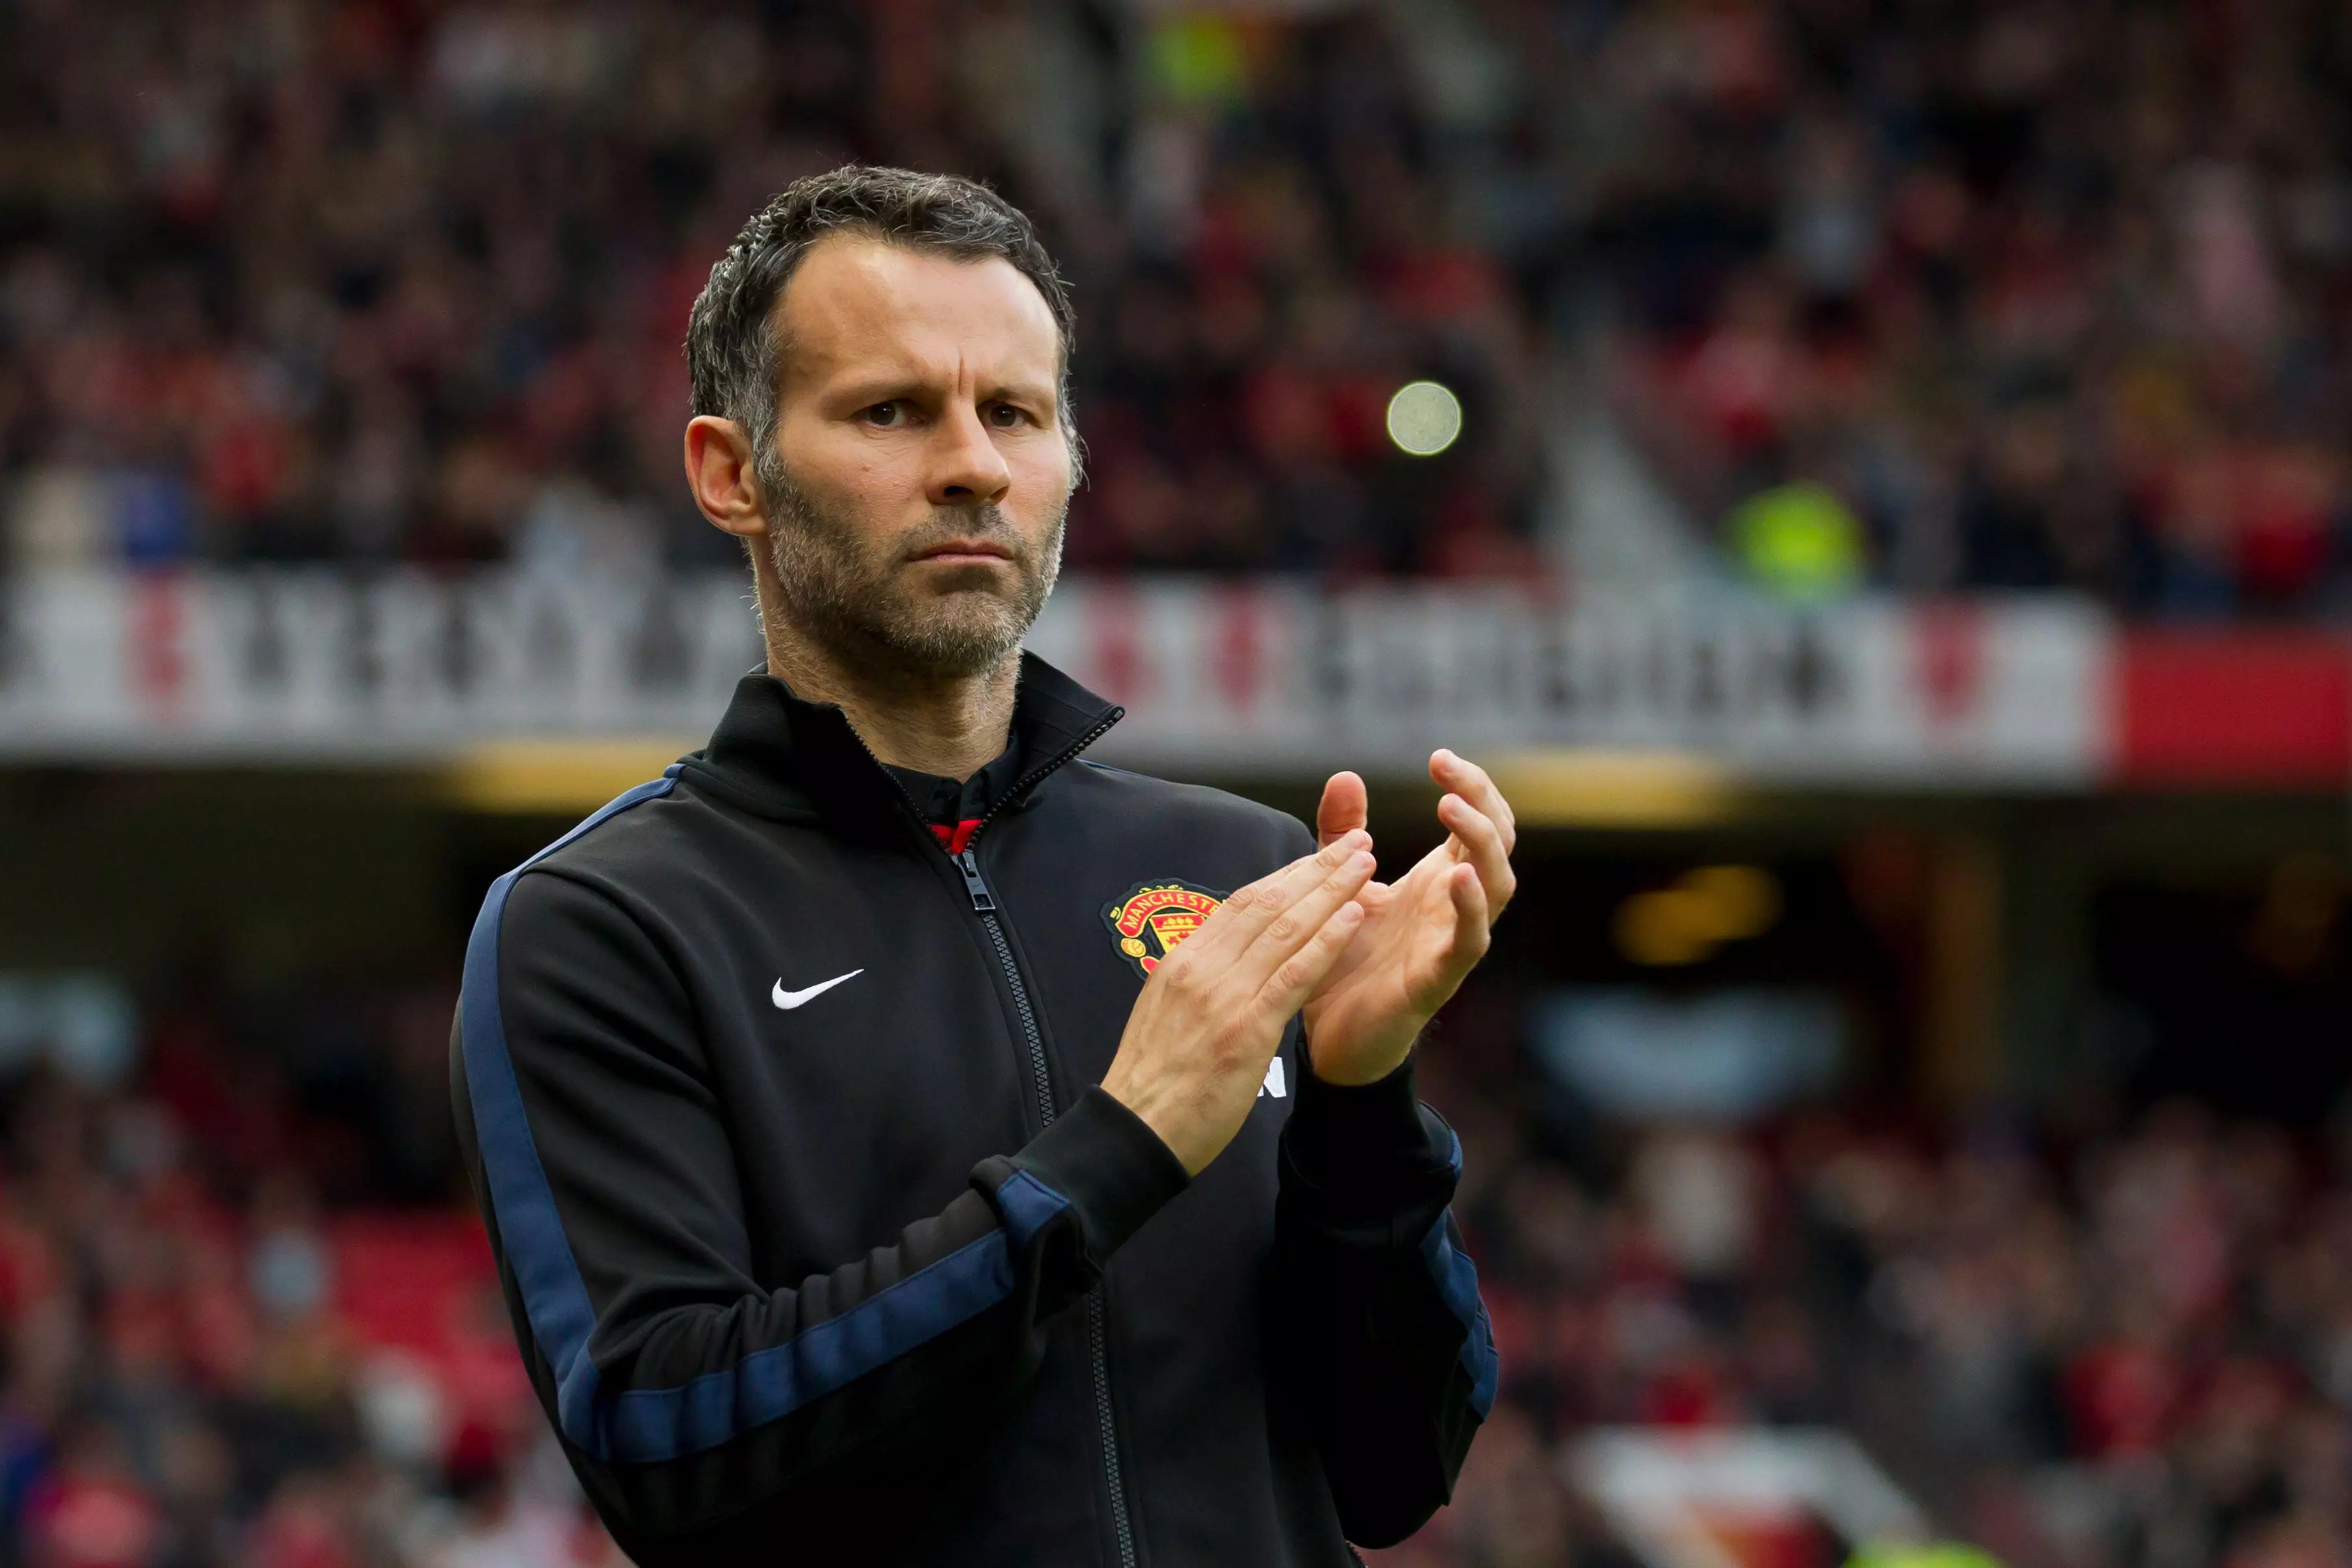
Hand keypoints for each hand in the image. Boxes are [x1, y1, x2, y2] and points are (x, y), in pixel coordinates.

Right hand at [1101, 833, 1374, 1173]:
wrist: (1135, 1130)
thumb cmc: (1154, 1083)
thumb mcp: (1166, 1012)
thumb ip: (1197, 980)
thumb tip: (1223, 958)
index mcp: (1184, 960)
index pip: (1242, 903)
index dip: (1287, 875)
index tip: (1319, 855)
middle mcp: (1202, 966)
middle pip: (1268, 902)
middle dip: (1317, 867)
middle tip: (1357, 840)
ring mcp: (1224, 994)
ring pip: (1286, 927)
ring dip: (1332, 890)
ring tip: (1366, 863)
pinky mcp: (1246, 1028)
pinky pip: (1294, 974)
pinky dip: (1327, 940)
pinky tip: (1354, 916)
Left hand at [1300, 751, 1516, 1085]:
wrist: (1326, 1035)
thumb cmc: (1343, 958)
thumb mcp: (1339, 884)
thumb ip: (1342, 833)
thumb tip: (1347, 774)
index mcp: (1439, 879)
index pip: (1480, 820)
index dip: (1471, 785)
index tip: (1438, 758)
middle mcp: (1455, 905)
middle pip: (1499, 843)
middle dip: (1482, 801)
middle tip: (1446, 773)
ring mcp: (1452, 941)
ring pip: (1497, 887)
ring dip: (1481, 844)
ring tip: (1450, 809)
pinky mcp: (1437, 978)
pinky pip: (1470, 942)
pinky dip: (1470, 908)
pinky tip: (1457, 877)